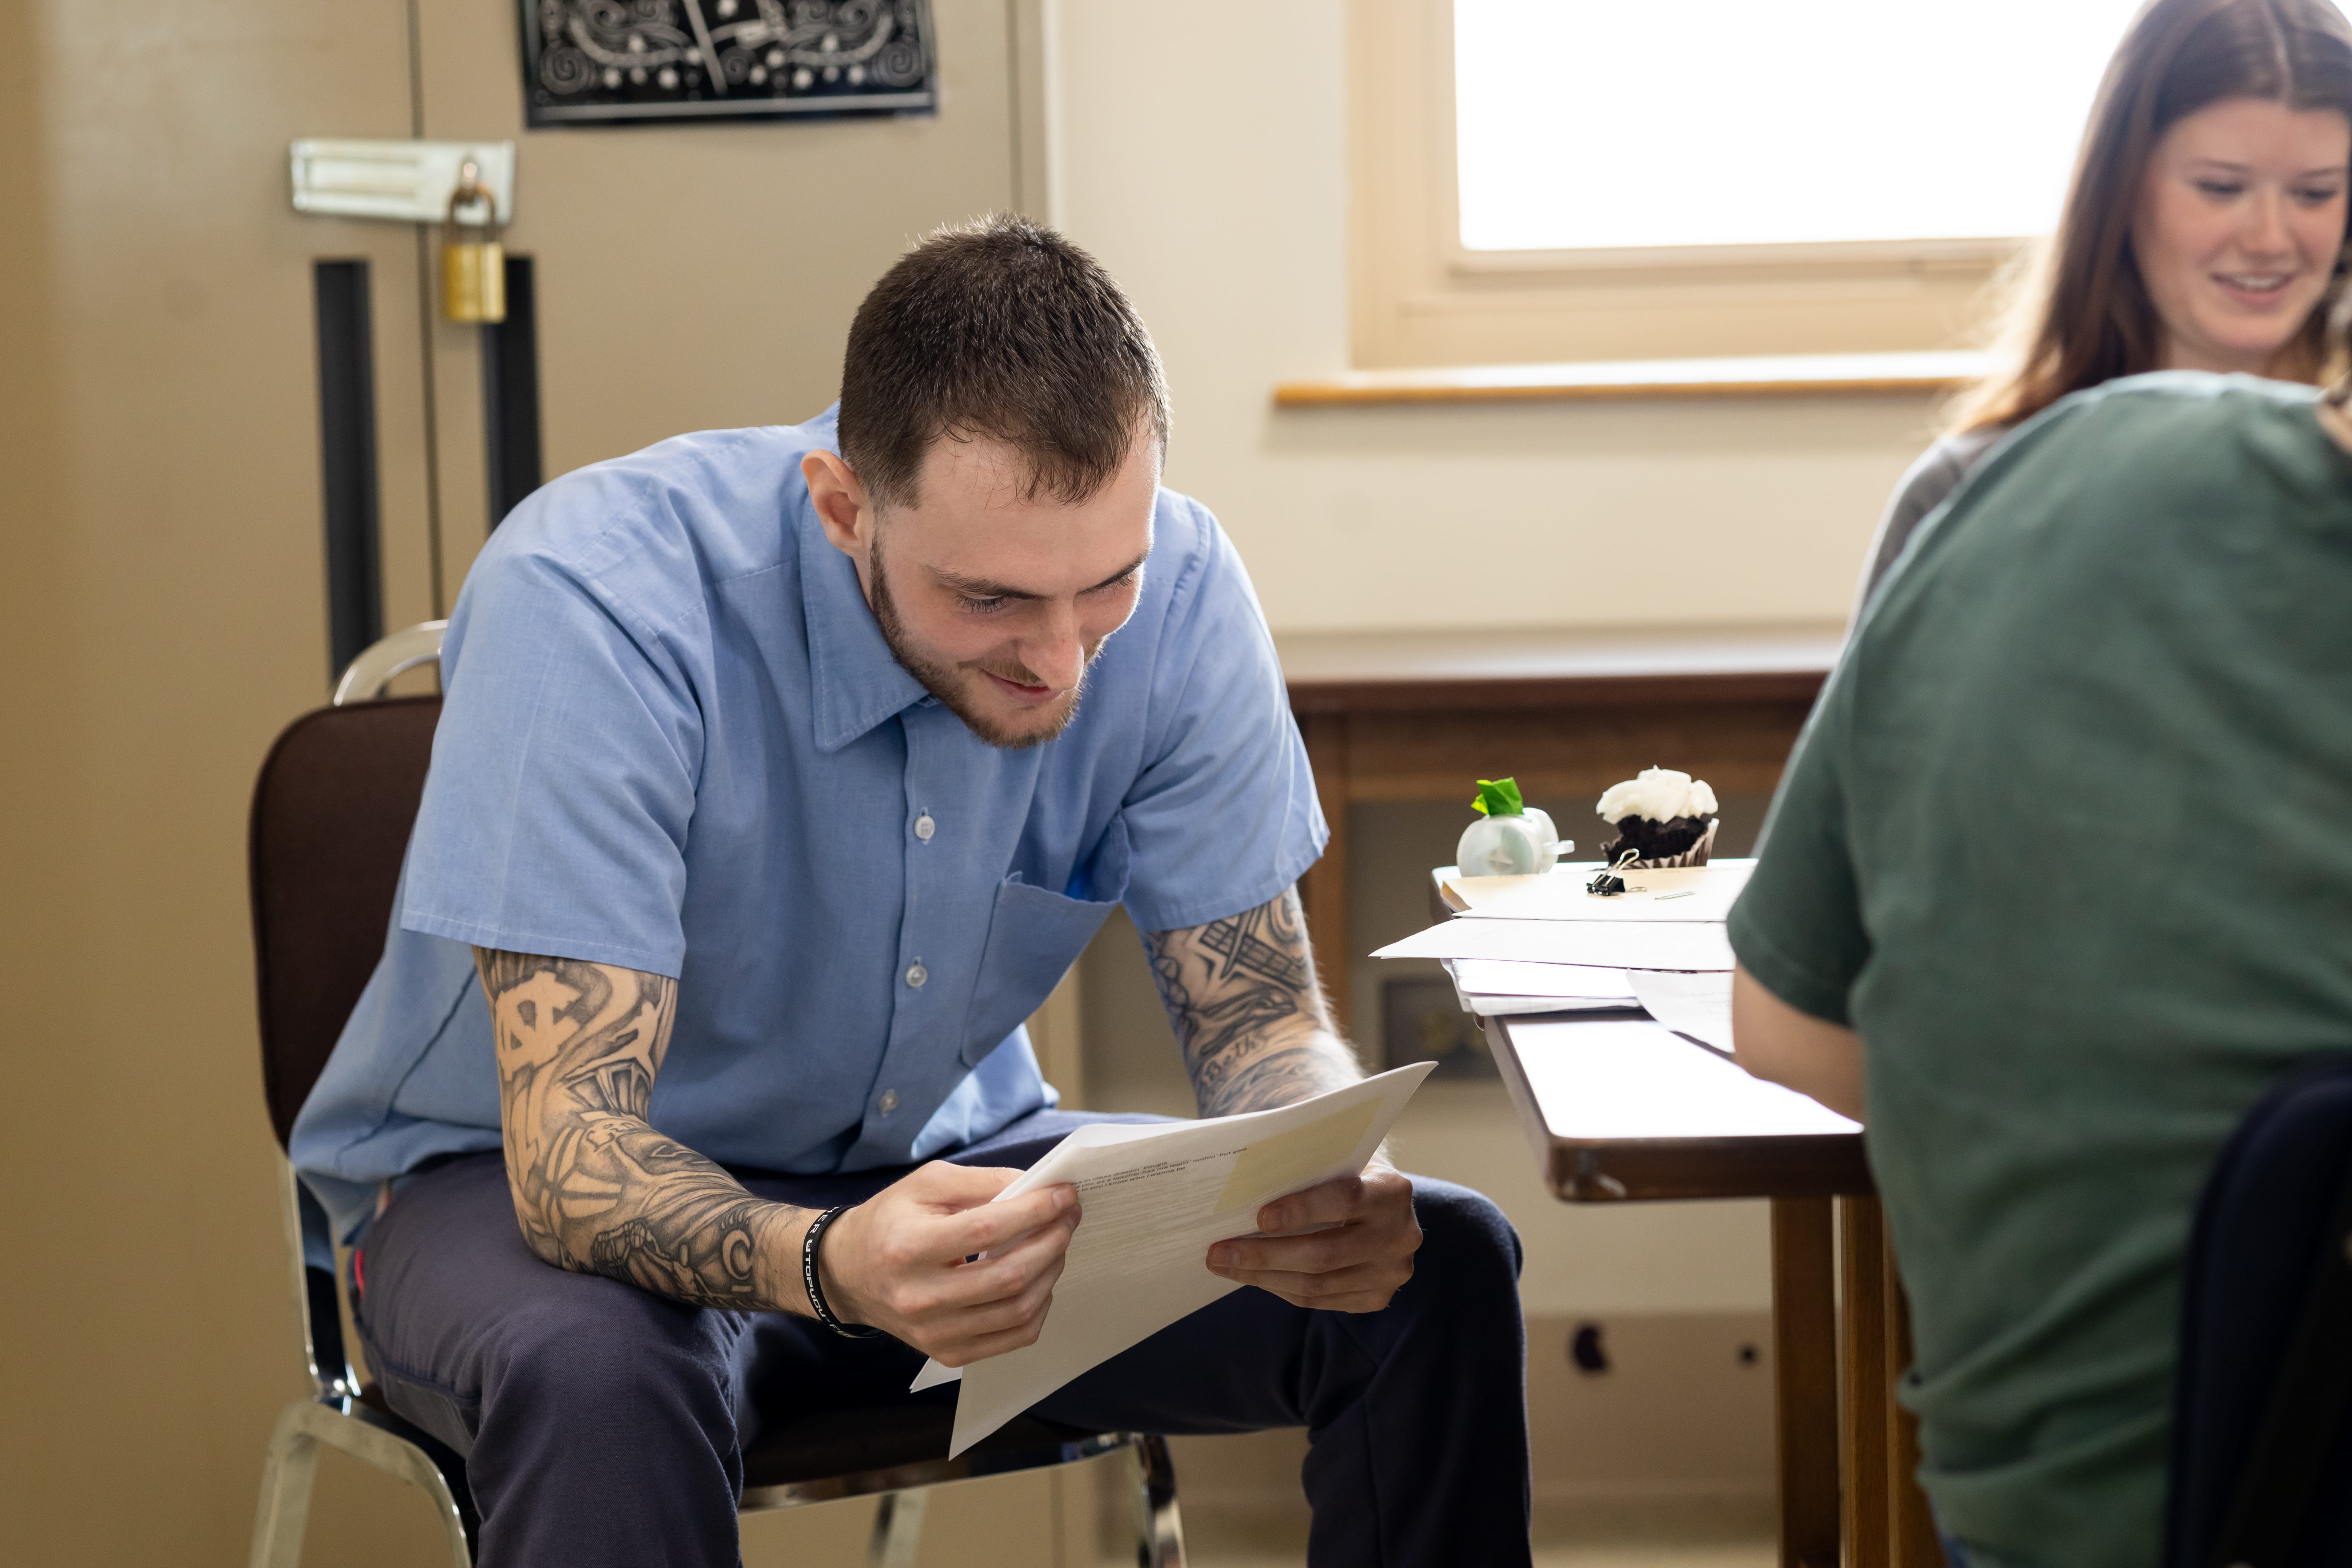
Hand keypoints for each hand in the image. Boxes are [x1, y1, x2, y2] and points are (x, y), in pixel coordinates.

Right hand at [817, 1163, 1080, 1366]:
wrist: (848, 1273)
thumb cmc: (890, 1221)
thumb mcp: (926, 1184)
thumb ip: (981, 1181)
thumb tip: (1035, 1188)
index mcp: (908, 1247)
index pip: (988, 1230)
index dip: (1035, 1210)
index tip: (1065, 1194)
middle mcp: (920, 1297)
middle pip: (1009, 1275)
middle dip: (1052, 1241)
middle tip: (1069, 1216)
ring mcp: (935, 1333)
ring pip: (1018, 1310)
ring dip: (1051, 1272)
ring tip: (1057, 1244)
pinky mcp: (948, 1353)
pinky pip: (1013, 1338)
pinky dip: (1038, 1307)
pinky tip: (1039, 1281)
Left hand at [1205, 1165, 1419, 1311]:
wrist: (1381, 1203)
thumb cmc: (1345, 1173)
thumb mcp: (1335, 1160)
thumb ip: (1304, 1168)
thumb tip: (1242, 1185)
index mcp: (1393, 1191)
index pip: (1345, 1200)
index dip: (1301, 1210)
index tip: (1259, 1217)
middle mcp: (1400, 1235)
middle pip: (1324, 1254)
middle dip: (1264, 1254)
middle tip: (1218, 1252)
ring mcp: (1391, 1273)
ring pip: (1317, 1285)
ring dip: (1263, 1277)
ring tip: (1225, 1265)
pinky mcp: (1378, 1297)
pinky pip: (1320, 1300)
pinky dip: (1281, 1287)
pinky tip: (1254, 1276)